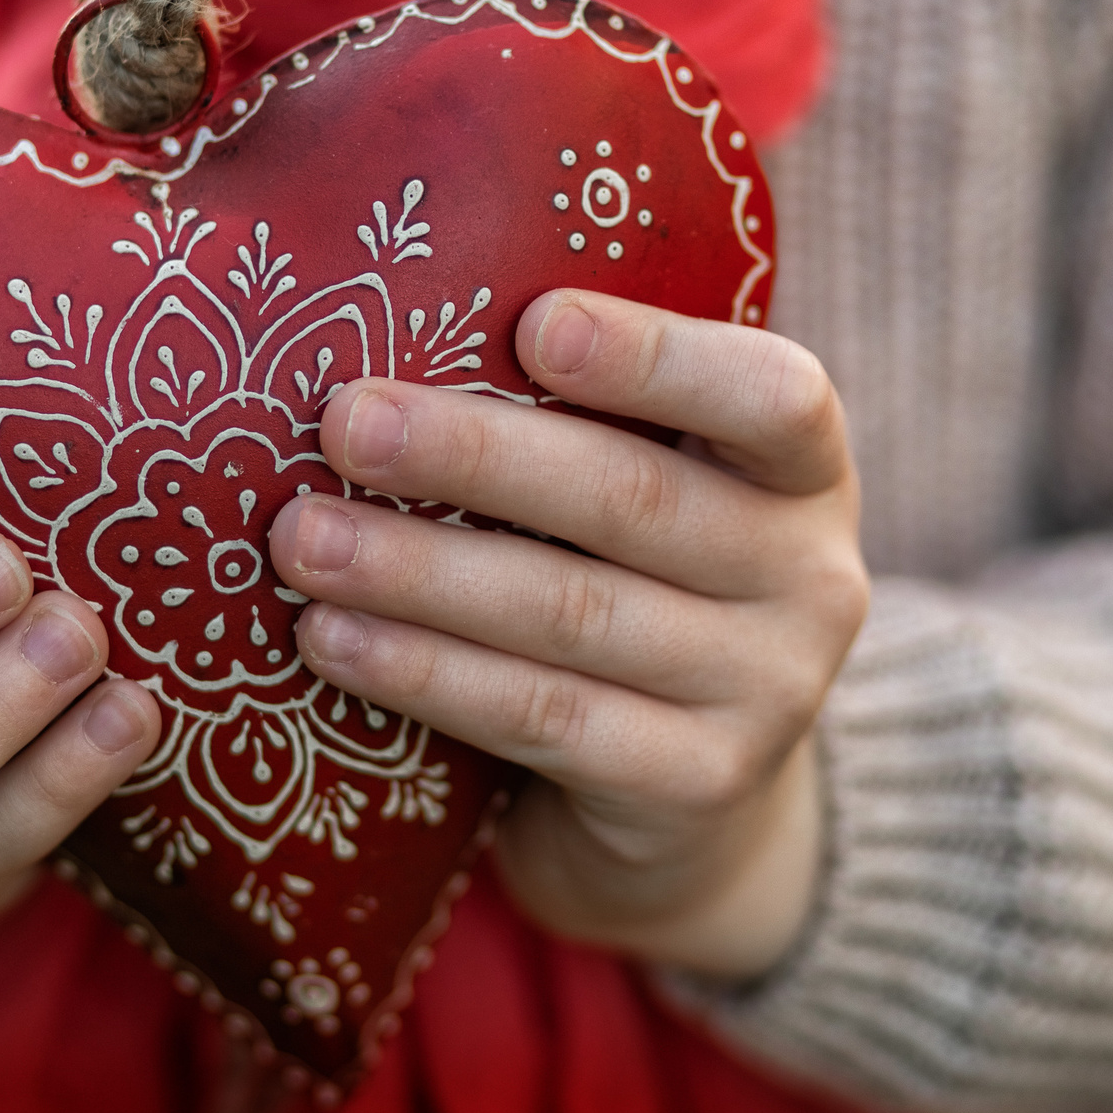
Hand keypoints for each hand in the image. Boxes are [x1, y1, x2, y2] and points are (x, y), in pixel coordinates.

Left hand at [267, 289, 865, 979]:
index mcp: (805, 468)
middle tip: (344, 425)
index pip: (770, 396)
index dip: (657, 358)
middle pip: (633, 502)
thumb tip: (393, 316)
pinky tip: (332, 639)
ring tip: (302, 542)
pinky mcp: (695, 788)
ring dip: (418, 573)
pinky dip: (425, 673)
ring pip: (571, 615)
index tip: (534, 324)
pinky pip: (541, 716)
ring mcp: (765, 692)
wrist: (687, 797)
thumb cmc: (635, 579)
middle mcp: (811, 576)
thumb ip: (579, 411)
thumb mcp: (657, 482)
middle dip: (474, 458)